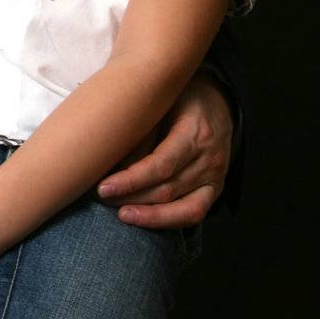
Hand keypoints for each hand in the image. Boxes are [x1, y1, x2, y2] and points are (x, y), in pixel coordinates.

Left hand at [97, 72, 231, 227]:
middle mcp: (209, 158)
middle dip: (132, 197)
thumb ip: (141, 130)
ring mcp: (215, 176)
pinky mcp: (215, 189)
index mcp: (196, 132)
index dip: (131, 180)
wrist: (218, 101)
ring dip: (147, 214)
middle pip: (168, 189)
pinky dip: (168, 221)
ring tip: (119, 213)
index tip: (103, 187)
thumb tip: (108, 158)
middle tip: (101, 197)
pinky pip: (193, 213)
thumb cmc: (181, 98)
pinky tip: (142, 219)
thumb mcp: (161, 102)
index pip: (161, 165)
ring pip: (181, 207)